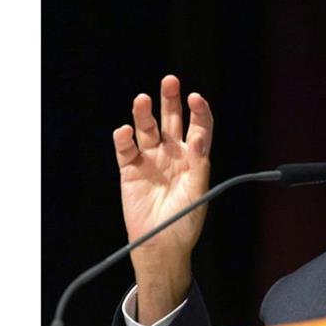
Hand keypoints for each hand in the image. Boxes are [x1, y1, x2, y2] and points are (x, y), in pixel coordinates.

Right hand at [112, 75, 212, 324]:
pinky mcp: (130, 170)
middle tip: (170, 81)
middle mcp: (172, 155)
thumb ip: (199, 164)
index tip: (196, 98)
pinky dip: (124, 139)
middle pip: (172, 121)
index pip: (198, 128)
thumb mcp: (199, 191)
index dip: (198, 112)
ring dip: (144, 114)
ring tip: (142, 99)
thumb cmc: (185, 221)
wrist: (162, 245)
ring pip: (147, 130)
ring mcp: (151, 160)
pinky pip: (126, 150)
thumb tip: (201, 137)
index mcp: (194, 158)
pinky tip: (125, 132)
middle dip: (170, 100)